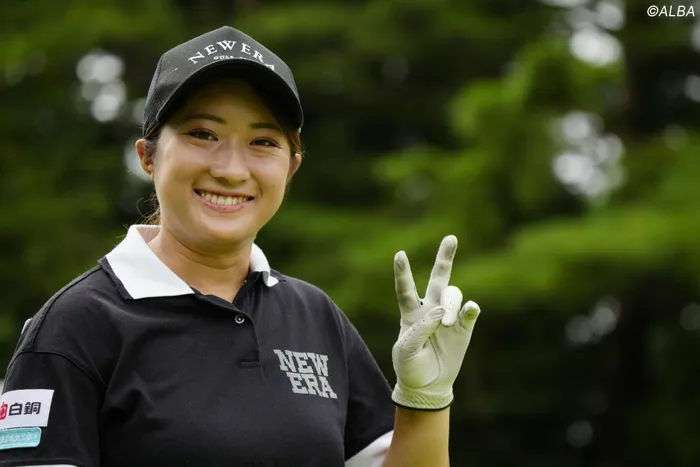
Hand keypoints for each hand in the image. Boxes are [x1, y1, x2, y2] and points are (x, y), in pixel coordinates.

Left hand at [391, 235, 480, 409]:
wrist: (428, 386)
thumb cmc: (410, 367)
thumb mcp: (406, 350)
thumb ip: (420, 329)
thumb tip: (441, 311)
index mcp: (410, 313)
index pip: (405, 289)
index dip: (403, 272)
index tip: (399, 254)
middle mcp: (430, 309)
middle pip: (438, 278)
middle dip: (445, 258)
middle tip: (451, 237)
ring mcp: (449, 316)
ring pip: (453, 295)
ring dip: (451, 306)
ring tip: (447, 324)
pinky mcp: (464, 327)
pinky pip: (470, 310)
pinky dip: (469, 308)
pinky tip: (468, 310)